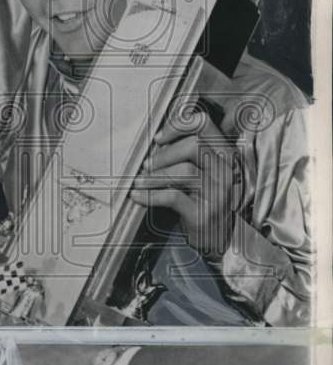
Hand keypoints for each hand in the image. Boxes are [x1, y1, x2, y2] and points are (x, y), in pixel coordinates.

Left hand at [130, 107, 242, 259]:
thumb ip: (189, 154)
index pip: (205, 125)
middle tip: (148, 164)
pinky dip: (151, 195)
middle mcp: (225, 171)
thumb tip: (157, 142)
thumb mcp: (204, 173)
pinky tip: (138, 196)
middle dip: (164, 154)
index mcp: (224, 156)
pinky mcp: (203, 213)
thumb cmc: (206, 201)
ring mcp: (217, 193)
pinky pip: (174, 197)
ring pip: (184, 170)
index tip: (159, 138)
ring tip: (140, 181)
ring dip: (154, 175)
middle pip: (193, 145)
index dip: (178, 126)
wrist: (218, 239)